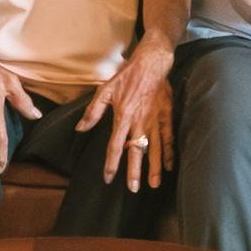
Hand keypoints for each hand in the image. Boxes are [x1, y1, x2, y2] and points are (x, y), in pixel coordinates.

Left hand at [76, 39, 175, 190]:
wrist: (152, 62)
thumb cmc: (127, 75)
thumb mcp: (105, 90)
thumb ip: (93, 111)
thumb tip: (80, 128)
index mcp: (123, 117)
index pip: (115, 145)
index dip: (111, 163)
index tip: (108, 177)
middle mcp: (139, 121)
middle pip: (136, 151)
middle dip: (134, 171)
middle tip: (133, 189)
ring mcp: (154, 119)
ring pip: (154, 147)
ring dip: (154, 166)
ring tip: (153, 184)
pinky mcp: (166, 114)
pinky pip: (167, 136)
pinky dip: (169, 151)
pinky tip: (169, 165)